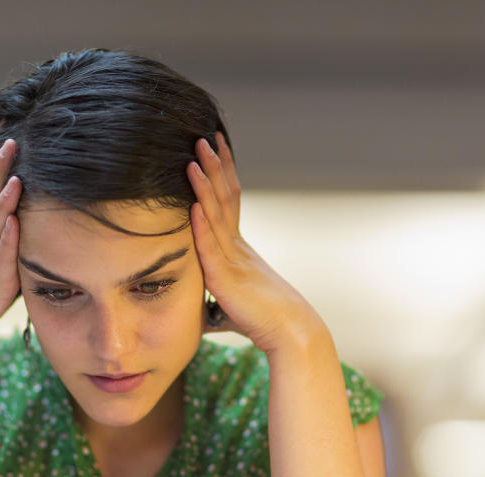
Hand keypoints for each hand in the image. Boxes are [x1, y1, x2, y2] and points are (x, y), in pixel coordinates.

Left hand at [187, 133, 324, 354]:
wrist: (291, 333)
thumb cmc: (263, 322)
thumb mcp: (231, 305)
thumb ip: (214, 299)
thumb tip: (198, 311)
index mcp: (239, 249)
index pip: (228, 202)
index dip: (221, 174)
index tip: (214, 149)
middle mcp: (237, 247)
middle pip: (224, 197)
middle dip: (214, 166)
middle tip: (204, 137)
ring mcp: (233, 259)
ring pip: (217, 214)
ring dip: (205, 184)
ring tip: (195, 156)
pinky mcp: (227, 278)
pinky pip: (211, 247)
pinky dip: (201, 224)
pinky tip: (193, 205)